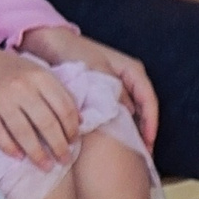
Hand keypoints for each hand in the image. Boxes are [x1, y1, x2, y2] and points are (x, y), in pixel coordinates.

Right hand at [0, 36, 82, 166]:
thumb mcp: (36, 72)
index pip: (64, 108)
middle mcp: (22, 87)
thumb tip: (80, 121)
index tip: (74, 142)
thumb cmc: (8, 68)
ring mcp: (1, 99)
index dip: (71, 128)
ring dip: (38, 154)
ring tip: (46, 166)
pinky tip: (19, 157)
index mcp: (40, 76)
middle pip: (47, 123)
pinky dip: (10, 148)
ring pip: (24, 133)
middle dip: (59, 146)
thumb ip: (58, 92)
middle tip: (65, 160)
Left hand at [19, 26, 158, 148]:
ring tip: (128, 154)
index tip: (147, 143)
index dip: (150, 123)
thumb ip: (111, 89)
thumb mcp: (94, 68)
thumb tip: (125, 113)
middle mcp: (127, 79)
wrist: (48, 42)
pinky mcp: (101, 95)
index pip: (148, 100)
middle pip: (142, 109)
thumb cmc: (72, 50)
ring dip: (128, 132)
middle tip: (141, 156)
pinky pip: (113, 113)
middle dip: (142, 132)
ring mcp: (115, 87)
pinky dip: (113, 127)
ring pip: (128, 114)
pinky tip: (109, 143)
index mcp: (132, 70)